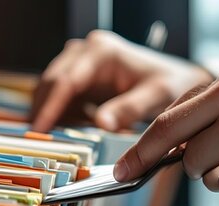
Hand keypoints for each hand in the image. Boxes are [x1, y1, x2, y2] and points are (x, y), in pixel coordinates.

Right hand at [30, 30, 212, 131]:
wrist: (179, 80)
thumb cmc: (170, 84)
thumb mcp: (156, 97)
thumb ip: (129, 109)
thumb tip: (103, 124)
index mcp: (102, 51)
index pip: (66, 80)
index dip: (50, 106)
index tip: (40, 129)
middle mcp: (86, 51)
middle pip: (51, 83)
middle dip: (44, 111)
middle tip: (41, 141)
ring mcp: (81, 63)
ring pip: (51, 89)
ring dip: (51, 113)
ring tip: (56, 139)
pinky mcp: (81, 77)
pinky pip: (60, 97)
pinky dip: (60, 114)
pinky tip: (69, 131)